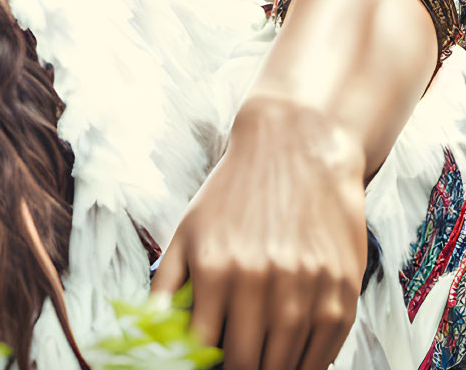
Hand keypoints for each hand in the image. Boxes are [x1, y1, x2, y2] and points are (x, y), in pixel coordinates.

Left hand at [152, 95, 368, 369]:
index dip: (206, 363)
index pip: (206, 348)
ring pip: (288, 365)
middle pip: (249, 363)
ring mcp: (306, 289)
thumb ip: (168, 282)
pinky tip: (294, 355)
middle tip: (235, 363)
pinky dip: (308, 363)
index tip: (210, 363)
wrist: (297, 149)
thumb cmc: (236, 192)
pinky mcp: (343, 292)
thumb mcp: (189, 228)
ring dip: (275, 369)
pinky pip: (325, 353)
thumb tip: (154, 330)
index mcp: (215, 267)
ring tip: (262, 358)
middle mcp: (261, 281)